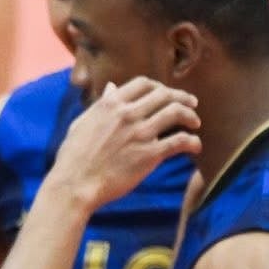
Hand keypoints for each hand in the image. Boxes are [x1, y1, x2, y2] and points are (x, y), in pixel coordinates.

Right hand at [49, 77, 201, 210]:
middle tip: (191, 104)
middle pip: (164, 95)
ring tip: (195, 123)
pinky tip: (195, 146)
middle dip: (181, 97)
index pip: (144, 84)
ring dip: (190, 116)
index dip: (159, 87)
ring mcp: (140, 133)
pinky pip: (179, 141)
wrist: (75, 184)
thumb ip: (101, 104)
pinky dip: (192, 142)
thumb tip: (111, 88)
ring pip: (176, 112)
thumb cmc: (73, 157)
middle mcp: (128, 114)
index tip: (166, 94)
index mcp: (111, 104)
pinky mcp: (149, 154)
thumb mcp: (82, 123)